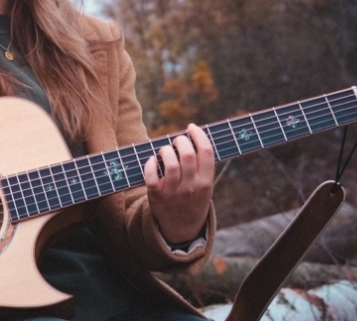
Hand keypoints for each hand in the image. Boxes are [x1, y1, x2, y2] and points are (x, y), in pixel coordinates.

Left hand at [143, 124, 214, 243]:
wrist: (181, 229)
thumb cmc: (193, 200)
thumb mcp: (205, 186)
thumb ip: (202, 166)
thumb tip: (193, 136)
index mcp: (206, 182)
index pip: (206, 152)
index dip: (199, 135)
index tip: (191, 127)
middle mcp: (191, 187)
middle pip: (188, 154)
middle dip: (181, 141)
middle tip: (177, 141)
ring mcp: (173, 192)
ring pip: (170, 163)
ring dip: (165, 150)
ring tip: (165, 150)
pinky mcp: (156, 196)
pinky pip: (151, 176)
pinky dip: (150, 164)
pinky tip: (152, 161)